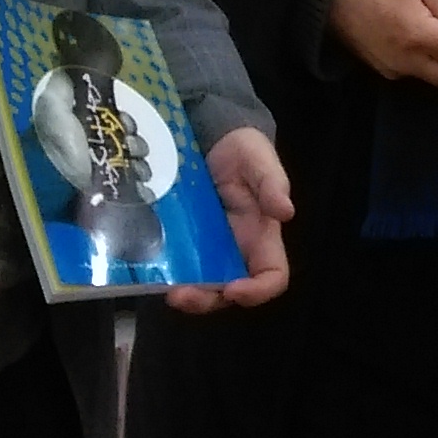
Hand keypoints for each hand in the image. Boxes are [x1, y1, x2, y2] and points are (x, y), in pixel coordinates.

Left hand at [168, 127, 295, 313]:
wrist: (213, 138)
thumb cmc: (244, 151)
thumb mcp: (260, 160)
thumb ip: (272, 184)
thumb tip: (286, 211)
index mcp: (262, 236)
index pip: (271, 276)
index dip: (258, 290)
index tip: (235, 288)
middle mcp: (236, 250)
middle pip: (229, 292)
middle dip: (207, 299)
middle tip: (183, 295)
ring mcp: (207, 248)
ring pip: (200, 285)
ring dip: (185, 293)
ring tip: (167, 288)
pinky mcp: (183, 241)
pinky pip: (177, 265)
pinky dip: (166, 274)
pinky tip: (151, 269)